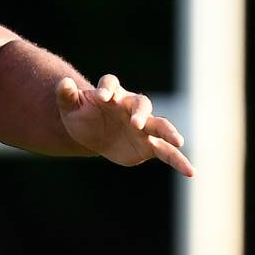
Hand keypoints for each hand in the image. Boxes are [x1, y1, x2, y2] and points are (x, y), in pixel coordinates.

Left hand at [58, 74, 193, 176]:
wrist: (91, 134)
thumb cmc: (81, 115)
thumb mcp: (69, 107)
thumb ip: (66, 95)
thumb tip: (64, 82)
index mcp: (110, 94)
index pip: (111, 84)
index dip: (108, 88)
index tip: (101, 96)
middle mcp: (130, 108)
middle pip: (141, 104)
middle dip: (141, 112)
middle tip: (137, 122)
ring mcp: (143, 126)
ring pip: (160, 125)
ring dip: (169, 132)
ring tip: (178, 141)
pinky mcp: (148, 145)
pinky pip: (167, 152)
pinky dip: (179, 161)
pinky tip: (191, 172)